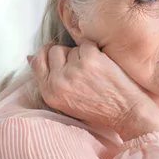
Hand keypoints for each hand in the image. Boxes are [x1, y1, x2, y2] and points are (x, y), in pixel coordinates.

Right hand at [30, 42, 158, 140]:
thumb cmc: (101, 109)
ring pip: (72, 48)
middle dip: (68, 55)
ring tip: (97, 71)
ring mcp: (74, 69)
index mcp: (50, 93)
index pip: (37, 63)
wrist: (127, 113)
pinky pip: (87, 45)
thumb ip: (51, 81)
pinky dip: (96, 51)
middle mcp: (58, 81)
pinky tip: (105, 65)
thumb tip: (31, 56)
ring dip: (84, 55)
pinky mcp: (90, 60)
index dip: (46, 54)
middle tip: (84, 66)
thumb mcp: (67, 102)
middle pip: (53, 52)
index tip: (55, 52)